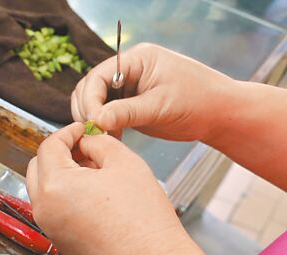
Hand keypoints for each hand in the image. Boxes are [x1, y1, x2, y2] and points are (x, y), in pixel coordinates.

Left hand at [26, 122, 191, 254]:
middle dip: (59, 152)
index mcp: (54, 185)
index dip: (68, 132)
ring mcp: (49, 227)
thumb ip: (99, 143)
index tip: (84, 129)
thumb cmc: (142, 217)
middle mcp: (43, 208)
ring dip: (60, 173)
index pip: (49, 146)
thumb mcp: (123, 162)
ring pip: (43, 189)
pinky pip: (53, 208)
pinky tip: (93, 192)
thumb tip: (87, 142)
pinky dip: (64, 194)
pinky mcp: (59, 240)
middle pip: (38, 167)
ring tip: (93, 170)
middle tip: (85, 146)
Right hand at [71, 43, 236, 141]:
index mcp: (136, 60)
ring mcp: (127, 88)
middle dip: (88, 111)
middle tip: (95, 134)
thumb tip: (97, 121)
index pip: (98, 76)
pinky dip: (103, 127)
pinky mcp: (129, 105)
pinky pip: (105, 114)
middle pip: (89, 88)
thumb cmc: (198, 102)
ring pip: (94, 103)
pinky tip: (112, 139)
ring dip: (93, 121)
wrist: (220, 114)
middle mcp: (128, 71)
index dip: (91, 101)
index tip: (94, 124)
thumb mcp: (160, 107)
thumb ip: (127, 112)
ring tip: (105, 138)